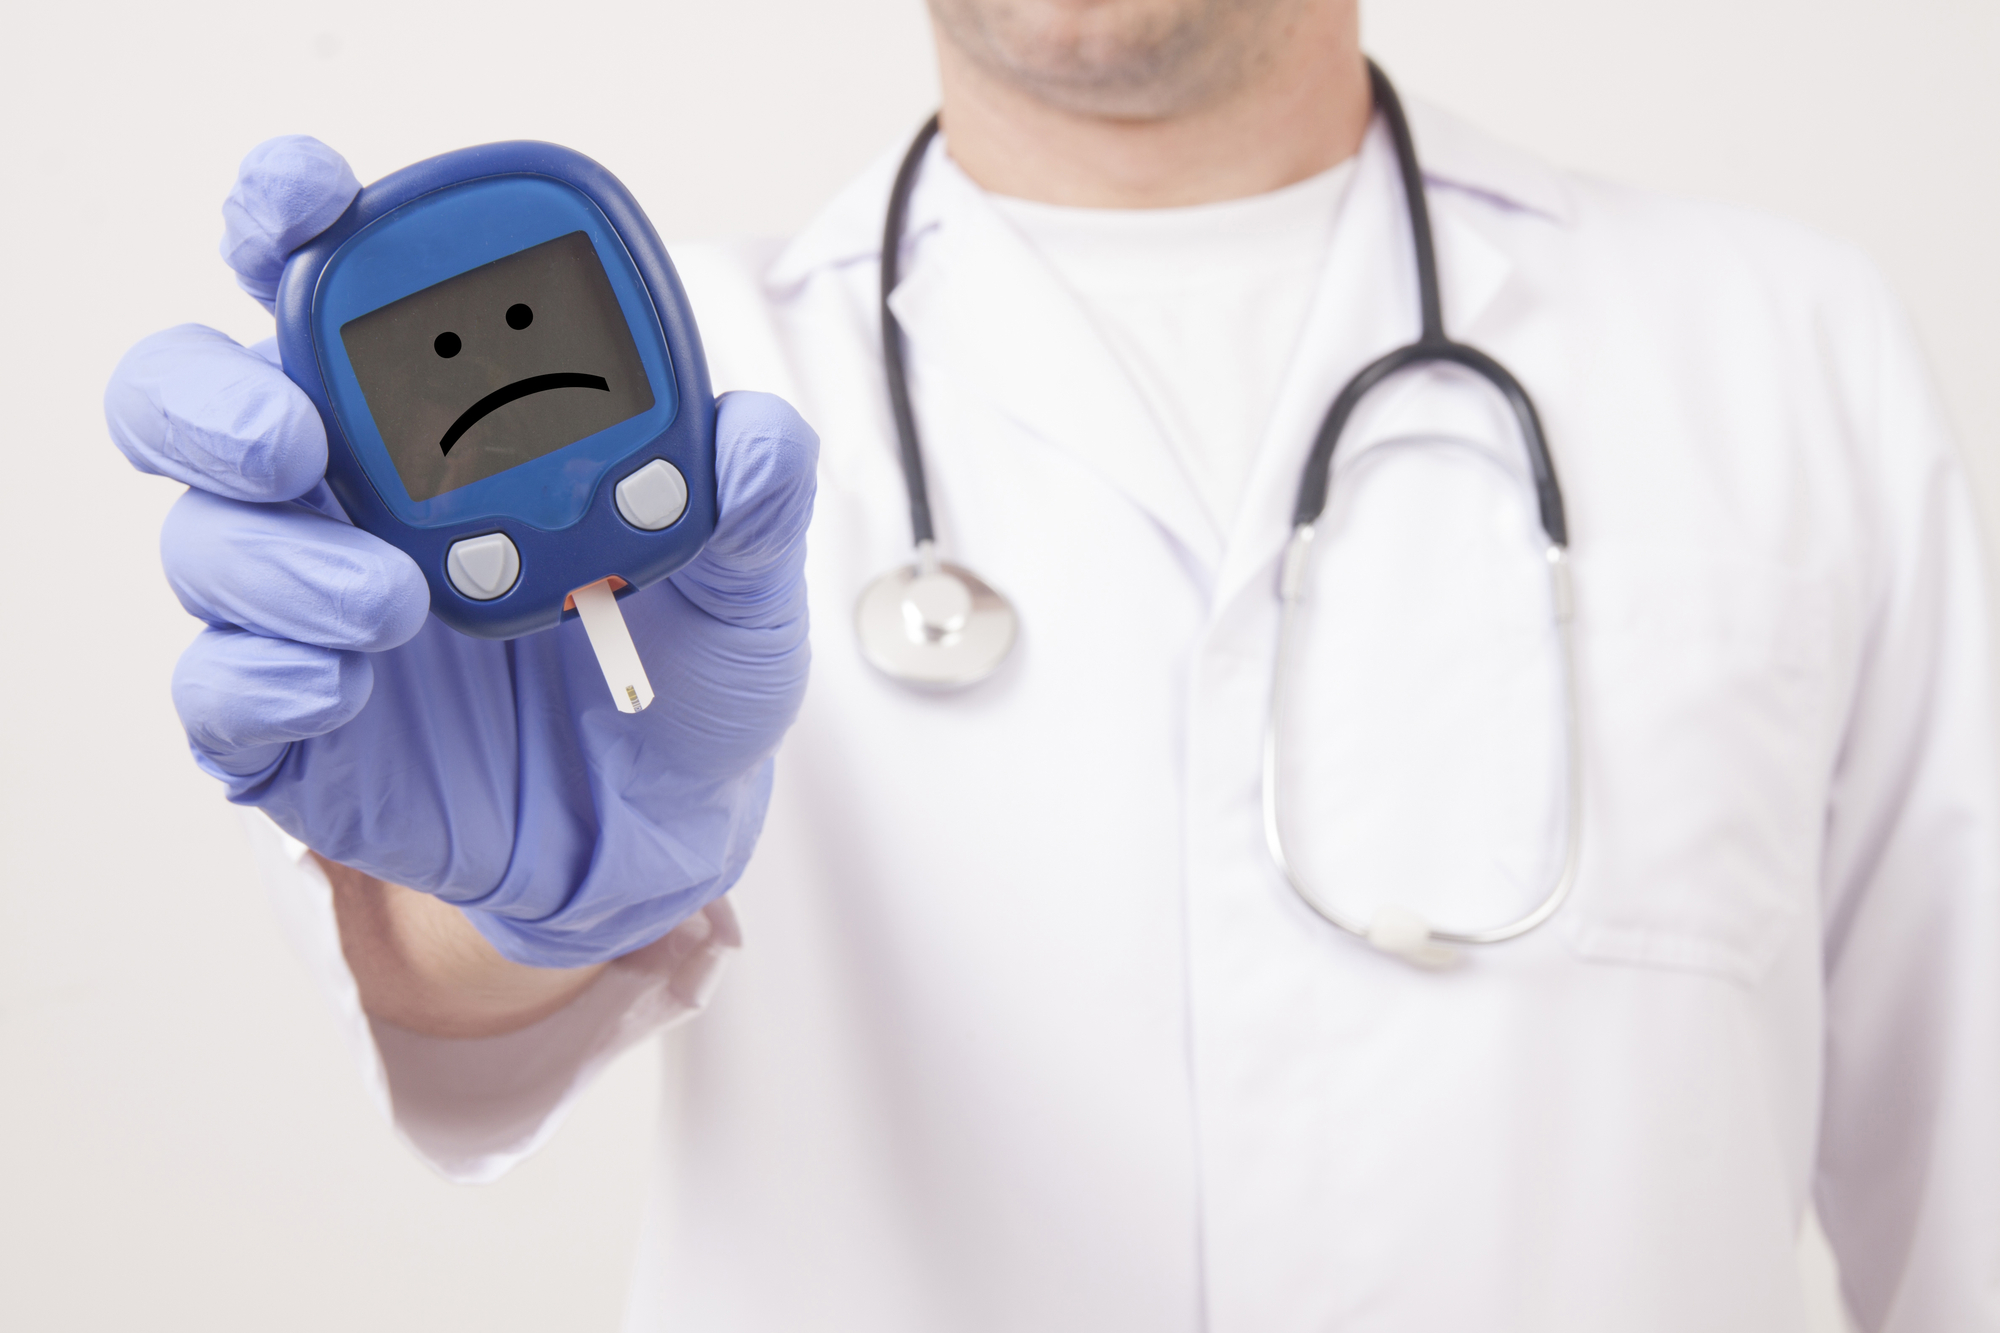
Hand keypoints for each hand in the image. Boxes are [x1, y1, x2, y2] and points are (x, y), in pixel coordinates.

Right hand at [105, 137, 815, 967]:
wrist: (664, 827)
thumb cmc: (683, 673)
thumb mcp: (745, 587)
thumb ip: (752, 504)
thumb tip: (755, 435)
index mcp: (443, 412)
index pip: (330, 280)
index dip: (290, 217)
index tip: (305, 202)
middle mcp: (348, 492)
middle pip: (195, 395)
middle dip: (216, 398)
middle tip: (295, 439)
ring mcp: (304, 607)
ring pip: (205, 544)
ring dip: (283, 563)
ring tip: (397, 604)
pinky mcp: (288, 724)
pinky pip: (218, 689)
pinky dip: (262, 678)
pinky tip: (340, 685)